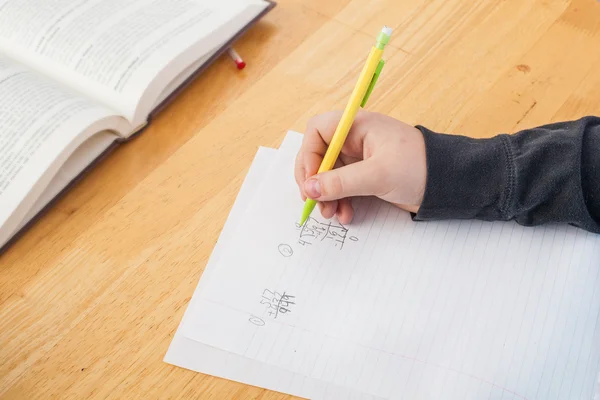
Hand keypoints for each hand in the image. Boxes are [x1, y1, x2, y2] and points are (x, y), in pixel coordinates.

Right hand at [294, 110, 426, 223]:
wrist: (449, 183)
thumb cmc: (418, 168)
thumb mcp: (377, 176)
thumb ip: (340, 183)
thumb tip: (309, 189)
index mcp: (358, 127)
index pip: (318, 131)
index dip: (309, 154)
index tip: (310, 180)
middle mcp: (355, 140)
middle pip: (319, 155)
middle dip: (315, 180)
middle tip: (314, 201)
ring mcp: (361, 159)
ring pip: (329, 175)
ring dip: (326, 195)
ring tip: (331, 214)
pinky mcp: (367, 176)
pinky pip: (343, 187)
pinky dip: (340, 201)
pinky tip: (345, 214)